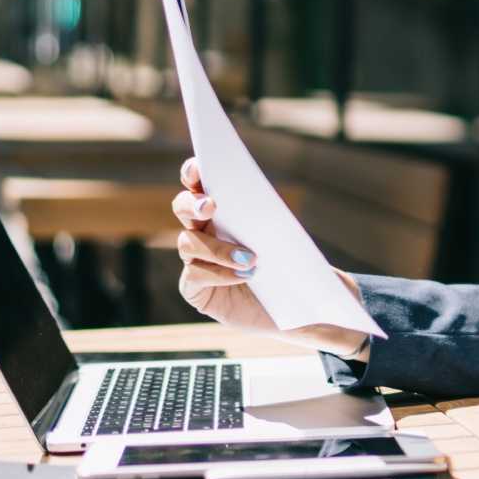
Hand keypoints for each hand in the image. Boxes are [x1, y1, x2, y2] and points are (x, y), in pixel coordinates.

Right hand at [170, 157, 370, 357]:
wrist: (296, 310)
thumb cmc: (295, 270)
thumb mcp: (295, 242)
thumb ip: (282, 223)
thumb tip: (274, 208)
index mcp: (223, 212)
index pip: (199, 185)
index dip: (193, 173)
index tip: (199, 167)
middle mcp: (204, 231)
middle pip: (182, 207)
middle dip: (192, 204)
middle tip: (211, 206)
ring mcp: (196, 260)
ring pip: (187, 243)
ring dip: (217, 248)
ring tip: (250, 259)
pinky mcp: (195, 289)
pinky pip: (194, 275)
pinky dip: (219, 273)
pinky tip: (245, 276)